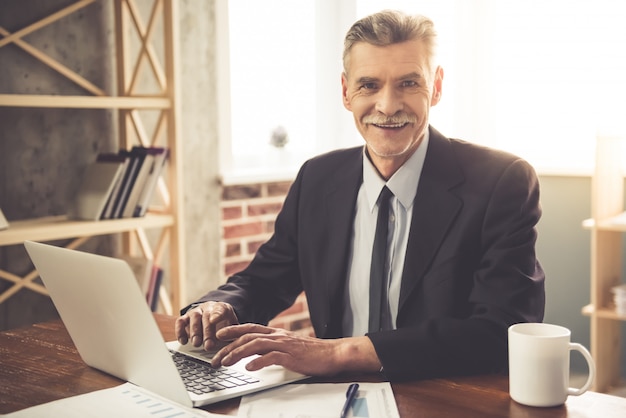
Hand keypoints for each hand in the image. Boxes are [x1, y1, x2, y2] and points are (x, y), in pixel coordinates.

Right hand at [174, 301, 238, 350]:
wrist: (215, 316)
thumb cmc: (225, 324)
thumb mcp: (233, 327)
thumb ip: (234, 334)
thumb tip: (237, 346)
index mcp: (222, 308)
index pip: (220, 309)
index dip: (217, 314)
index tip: (214, 321)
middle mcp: (208, 308)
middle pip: (206, 316)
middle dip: (207, 332)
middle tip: (208, 345)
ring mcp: (196, 311)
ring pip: (193, 317)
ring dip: (194, 331)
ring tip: (196, 344)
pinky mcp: (186, 317)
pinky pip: (180, 321)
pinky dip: (180, 331)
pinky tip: (183, 341)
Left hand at [210, 323, 381, 375]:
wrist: (332, 354)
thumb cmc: (311, 353)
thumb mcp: (288, 347)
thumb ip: (272, 347)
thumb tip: (254, 353)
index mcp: (277, 333)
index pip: (250, 328)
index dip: (233, 329)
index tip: (219, 335)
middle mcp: (278, 336)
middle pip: (248, 336)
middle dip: (228, 347)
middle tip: (216, 357)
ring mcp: (284, 345)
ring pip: (255, 344)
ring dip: (237, 353)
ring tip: (226, 362)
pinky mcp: (291, 356)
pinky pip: (271, 357)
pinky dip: (257, 362)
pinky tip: (248, 368)